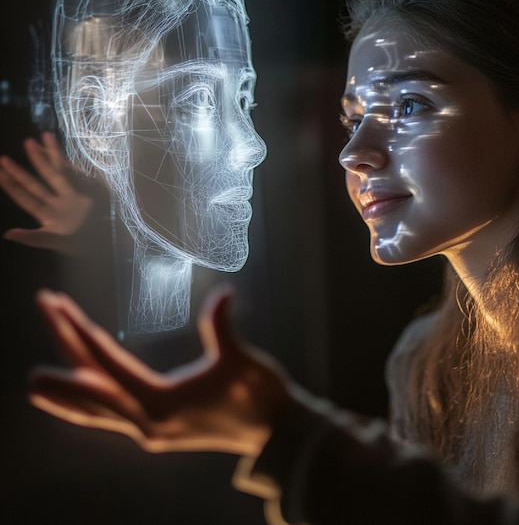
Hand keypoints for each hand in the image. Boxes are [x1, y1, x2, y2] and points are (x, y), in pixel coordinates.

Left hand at [0, 132, 93, 255]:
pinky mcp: (90, 193)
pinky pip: (77, 176)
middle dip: (30, 165)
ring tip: (42, 137)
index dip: (14, 187)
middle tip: (20, 146)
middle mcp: (59, 203)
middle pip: (41, 182)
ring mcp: (73, 197)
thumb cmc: (80, 245)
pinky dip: (70, 164)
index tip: (0, 172)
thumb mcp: (54, 242)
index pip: (27, 198)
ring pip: (59, 174)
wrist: (106, 244)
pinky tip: (60, 152)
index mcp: (49, 216)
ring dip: (50, 156)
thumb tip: (7, 234)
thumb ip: (33, 238)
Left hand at [29, 286, 290, 455]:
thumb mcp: (241, 361)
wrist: (275, 432)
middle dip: (66, 346)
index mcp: (162, 404)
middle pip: (93, 386)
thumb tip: (223, 294)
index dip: (83, 334)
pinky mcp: (157, 427)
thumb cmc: (260, 396)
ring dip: (68, 387)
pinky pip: (110, 415)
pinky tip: (80, 397)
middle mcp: (147, 422)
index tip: (60, 306)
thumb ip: (224, 328)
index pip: (110, 366)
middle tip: (46, 308)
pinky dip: (87, 405)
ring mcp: (150, 429)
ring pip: (97, 408)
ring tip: (35, 381)